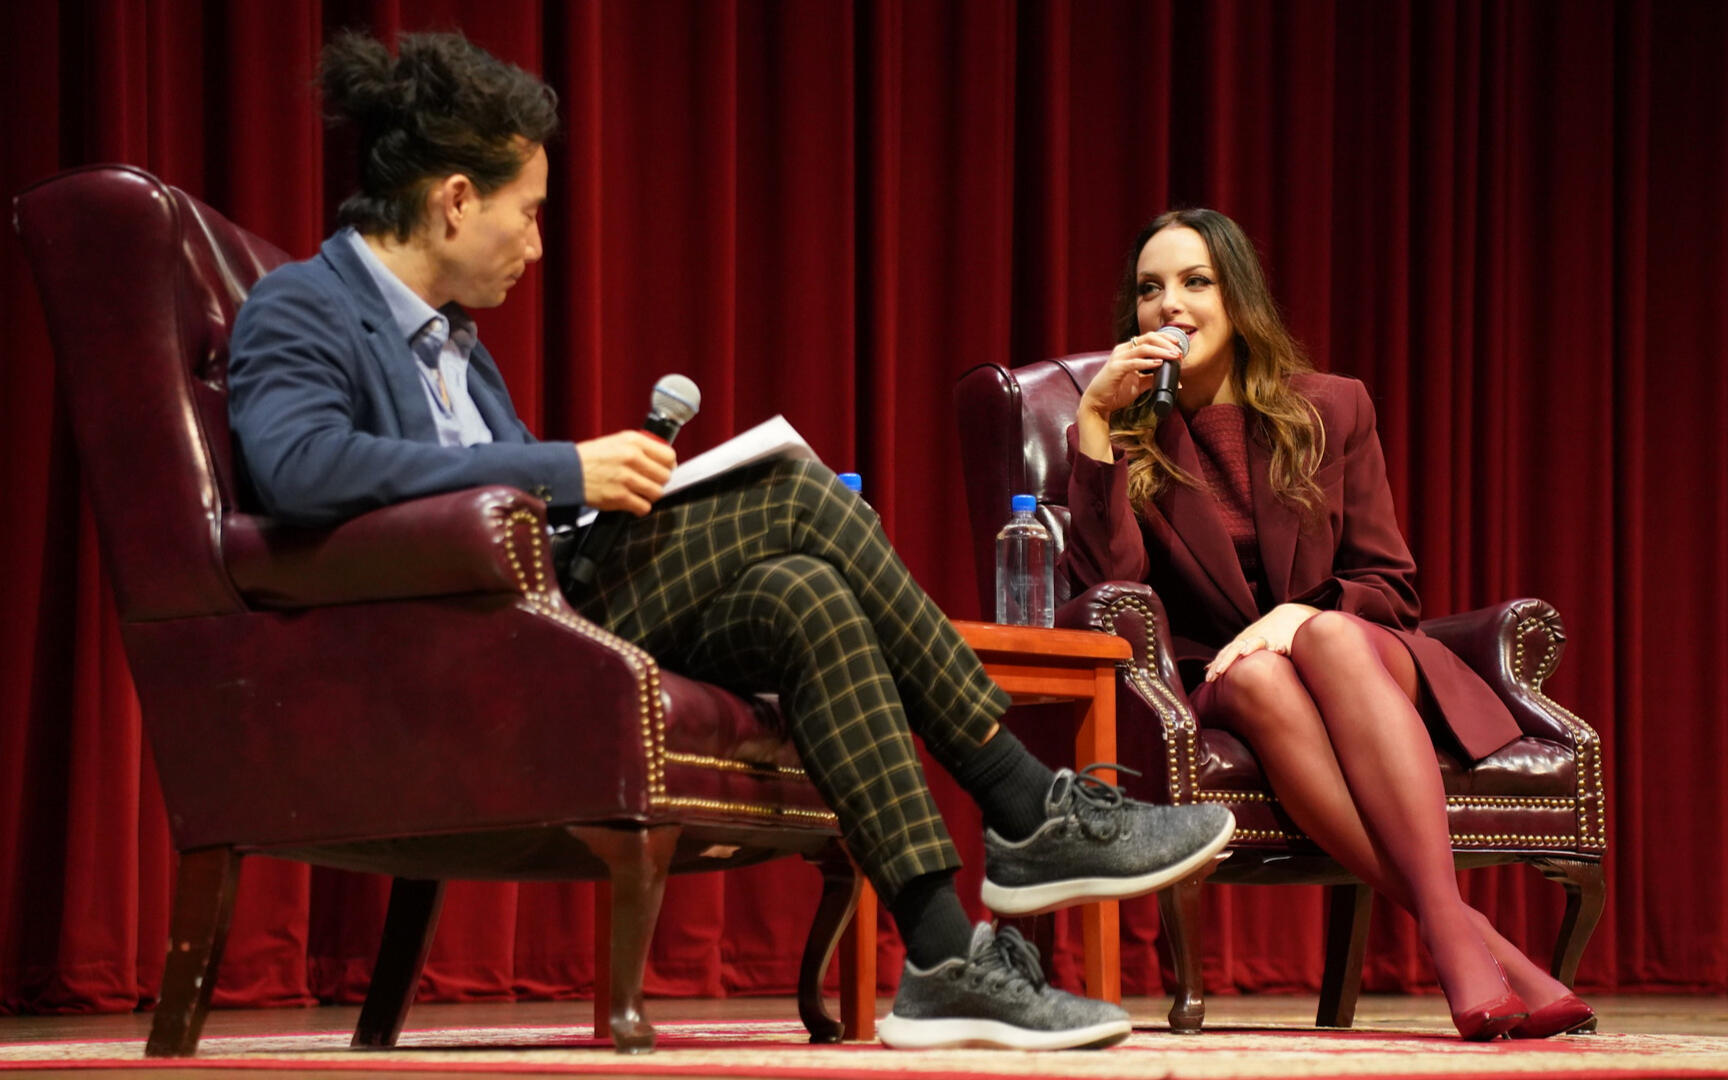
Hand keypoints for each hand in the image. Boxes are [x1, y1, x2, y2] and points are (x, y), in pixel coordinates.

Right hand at [575, 430, 676, 514]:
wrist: (567, 471)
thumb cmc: (591, 458)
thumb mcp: (616, 442)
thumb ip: (639, 448)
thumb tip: (663, 460)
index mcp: (633, 441)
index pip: (669, 455)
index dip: (668, 465)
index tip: (663, 469)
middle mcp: (632, 457)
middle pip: (665, 476)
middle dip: (659, 481)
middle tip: (649, 482)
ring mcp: (626, 478)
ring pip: (657, 492)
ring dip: (650, 495)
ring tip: (639, 493)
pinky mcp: (619, 497)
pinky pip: (644, 507)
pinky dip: (640, 507)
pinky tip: (632, 503)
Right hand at [1075, 333, 1184, 460]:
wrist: (1098, 403)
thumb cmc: (1116, 392)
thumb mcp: (1139, 384)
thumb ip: (1153, 379)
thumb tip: (1176, 382)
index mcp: (1128, 351)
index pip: (1149, 338)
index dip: (1165, 340)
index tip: (1179, 346)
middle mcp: (1123, 350)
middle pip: (1148, 338)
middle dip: (1166, 343)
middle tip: (1179, 352)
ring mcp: (1118, 358)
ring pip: (1143, 347)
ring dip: (1161, 351)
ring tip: (1173, 356)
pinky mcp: (1116, 368)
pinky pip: (1135, 362)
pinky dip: (1148, 362)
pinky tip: (1158, 364)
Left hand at [1204, 603, 1319, 681]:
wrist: (1288, 617)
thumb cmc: (1262, 635)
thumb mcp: (1242, 644)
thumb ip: (1226, 657)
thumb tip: (1206, 668)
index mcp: (1240, 643)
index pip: (1225, 654)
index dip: (1216, 665)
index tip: (1208, 679)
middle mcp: (1250, 639)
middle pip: (1235, 648)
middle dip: (1227, 660)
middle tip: (1218, 672)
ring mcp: (1266, 638)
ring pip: (1256, 642)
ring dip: (1251, 646)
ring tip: (1244, 653)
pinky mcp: (1283, 639)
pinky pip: (1281, 643)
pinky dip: (1279, 646)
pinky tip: (1277, 650)